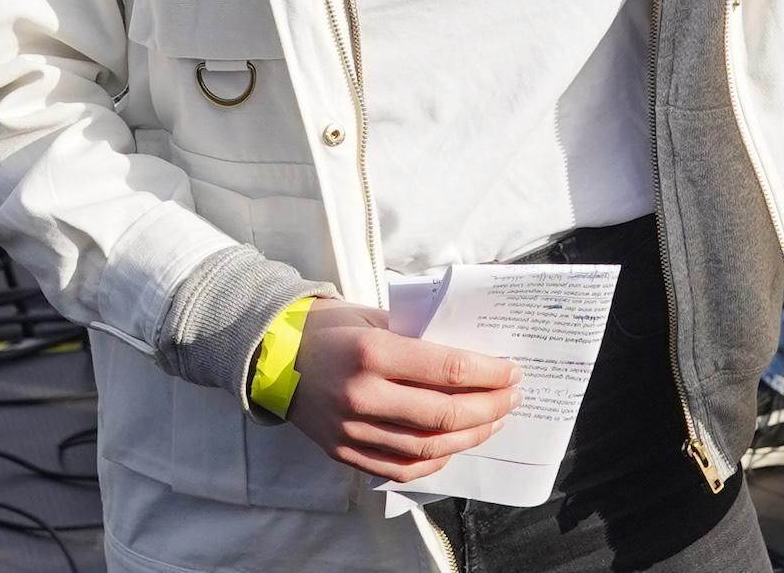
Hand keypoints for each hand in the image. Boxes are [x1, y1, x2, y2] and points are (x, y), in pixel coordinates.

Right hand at [280, 301, 520, 482]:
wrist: (270, 357)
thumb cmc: (327, 329)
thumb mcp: (371, 315)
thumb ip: (416, 336)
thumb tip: (469, 354)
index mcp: (372, 351)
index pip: (447, 369)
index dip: (488, 373)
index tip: (512, 371)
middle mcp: (363, 395)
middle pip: (444, 413)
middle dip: (490, 406)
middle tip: (512, 397)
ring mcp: (352, 429)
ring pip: (428, 447)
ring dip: (470, 436)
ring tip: (493, 422)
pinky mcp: (345, 452)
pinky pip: (401, 468)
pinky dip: (435, 461)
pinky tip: (454, 446)